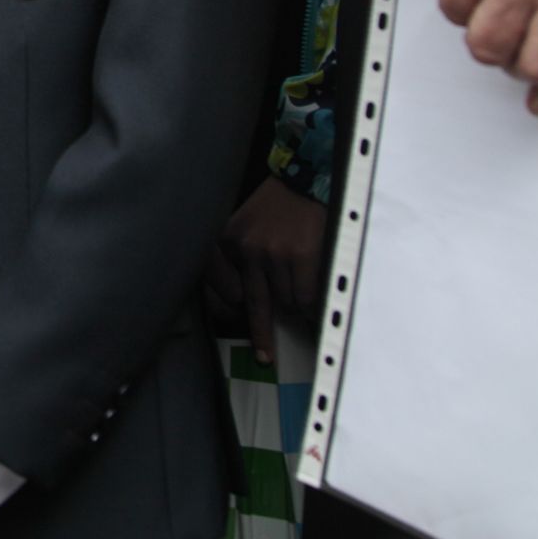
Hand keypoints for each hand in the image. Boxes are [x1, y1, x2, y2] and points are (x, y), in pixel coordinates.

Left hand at [206, 178, 326, 362]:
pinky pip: (306, 299)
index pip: (221, 290)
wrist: (303, 180)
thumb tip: (239, 304)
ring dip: (296, 309)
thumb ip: (236, 260)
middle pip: (257, 306)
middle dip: (263, 335)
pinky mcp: (302, 257)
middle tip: (265, 358)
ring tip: (304, 302)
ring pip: (286, 303)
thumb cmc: (274, 208)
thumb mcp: (241, 227)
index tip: (233, 329)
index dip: (228, 314)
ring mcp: (274, 254)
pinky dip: (312, 310)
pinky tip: (316, 313)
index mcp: (228, 242)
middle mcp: (247, 249)